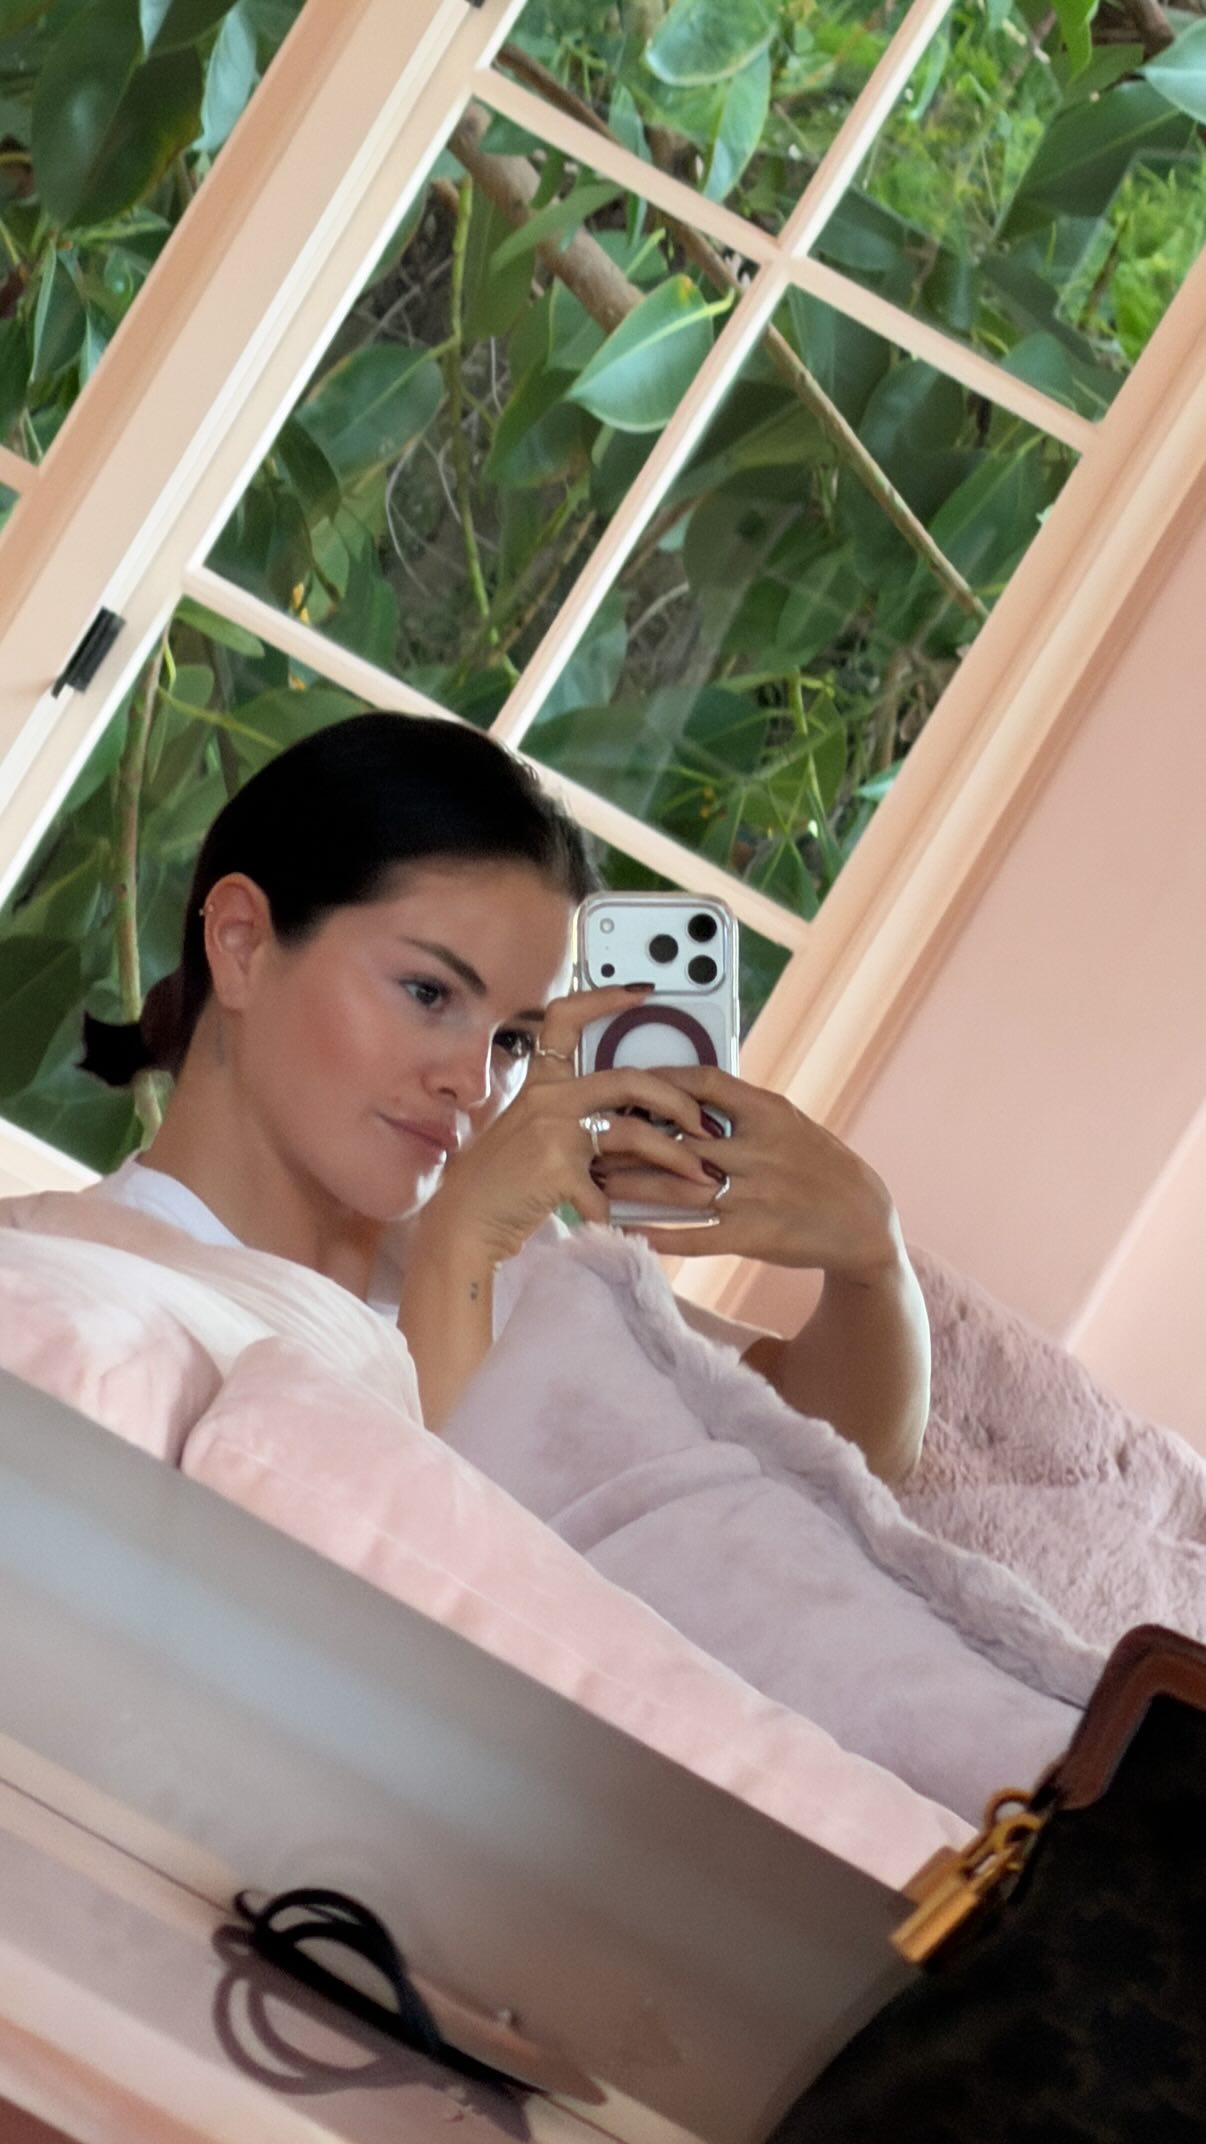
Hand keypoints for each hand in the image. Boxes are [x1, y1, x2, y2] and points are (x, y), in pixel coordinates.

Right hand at [411, 985, 718, 1270]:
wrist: (464, 1220)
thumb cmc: (502, 1181)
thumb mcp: (530, 1132)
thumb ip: (572, 1117)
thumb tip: (634, 1119)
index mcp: (541, 1083)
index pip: (566, 1018)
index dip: (605, 999)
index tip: (643, 993)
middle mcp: (547, 1099)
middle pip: (628, 1081)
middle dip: (678, 1101)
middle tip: (705, 1123)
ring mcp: (551, 1132)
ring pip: (634, 1134)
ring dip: (676, 1158)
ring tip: (703, 1177)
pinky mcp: (556, 1170)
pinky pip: (609, 1190)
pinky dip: (621, 1209)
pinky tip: (622, 1221)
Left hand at [599, 1062, 900, 1277]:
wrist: (863, 1220)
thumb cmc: (818, 1166)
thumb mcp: (788, 1123)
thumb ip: (741, 1111)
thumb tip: (684, 1094)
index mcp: (769, 1112)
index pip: (706, 1081)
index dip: (661, 1080)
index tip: (628, 1081)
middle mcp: (759, 1149)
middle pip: (678, 1138)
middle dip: (629, 1140)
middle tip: (591, 1138)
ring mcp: (756, 1194)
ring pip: (678, 1187)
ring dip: (632, 1187)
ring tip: (596, 1185)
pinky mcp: (754, 1235)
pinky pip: (697, 1235)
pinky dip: (659, 1235)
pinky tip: (628, 1233)